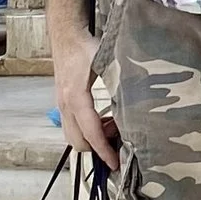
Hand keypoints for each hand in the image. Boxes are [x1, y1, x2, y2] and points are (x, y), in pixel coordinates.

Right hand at [55, 29, 114, 161]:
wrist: (66, 35)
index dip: (104, 151)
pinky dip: (87, 130)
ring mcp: (61, 105)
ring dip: (92, 139)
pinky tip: (103, 119)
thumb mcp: (107, 62)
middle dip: (98, 148)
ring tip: (113, 128)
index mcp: (77, 98)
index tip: (116, 164)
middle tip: (119, 141)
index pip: (91, 133)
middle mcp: (65, 106)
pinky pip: (72, 127)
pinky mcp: (61, 104)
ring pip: (73, 137)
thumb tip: (140, 99)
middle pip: (78, 142)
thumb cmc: (87, 47)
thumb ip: (121, 81)